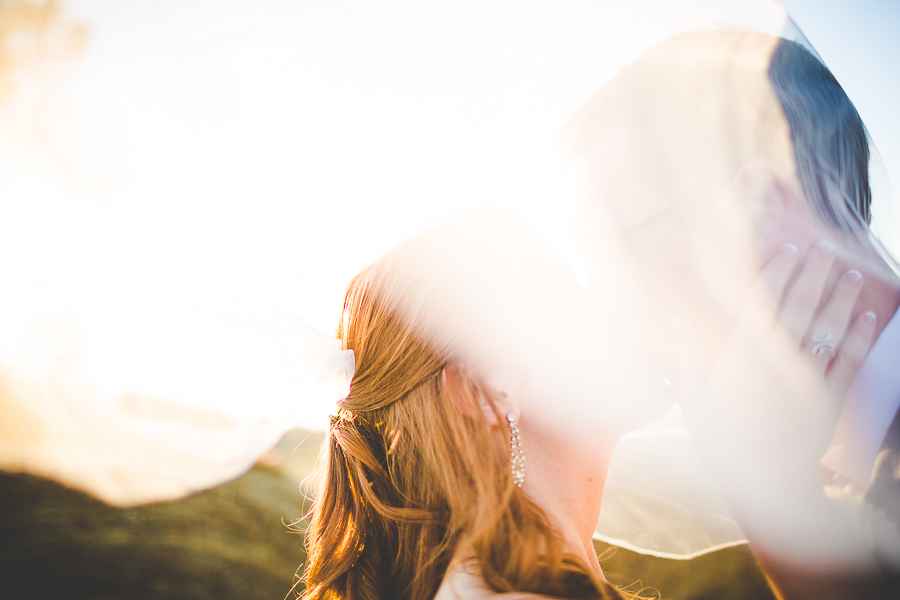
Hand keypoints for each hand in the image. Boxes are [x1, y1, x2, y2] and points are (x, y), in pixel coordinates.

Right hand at [673, 241, 877, 568]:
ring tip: (851, 271)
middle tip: (825, 248)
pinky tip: (868, 314)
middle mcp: (779, 357)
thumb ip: (685, 357)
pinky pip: (848, 358)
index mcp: (743, 354)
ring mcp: (808, 375)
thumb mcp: (690, 399)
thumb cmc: (721, 442)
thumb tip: (676, 321)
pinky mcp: (830, 397)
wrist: (764, 481)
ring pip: (828, 326)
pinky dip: (859, 334)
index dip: (778, 271)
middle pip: (800, 305)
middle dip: (813, 273)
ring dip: (840, 296)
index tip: (789, 248)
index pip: (763, 301)